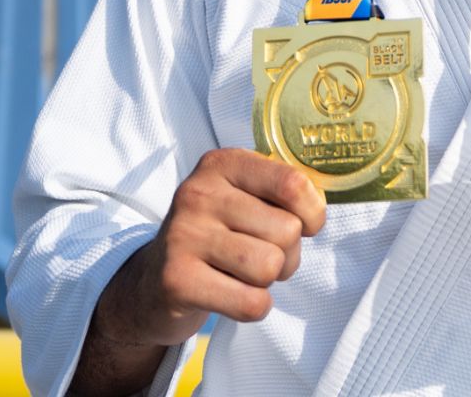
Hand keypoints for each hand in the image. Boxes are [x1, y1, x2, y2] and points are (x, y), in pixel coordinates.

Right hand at [96, 149, 325, 349]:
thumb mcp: (245, 197)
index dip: (313, 212)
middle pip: (287, 230)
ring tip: (246, 273)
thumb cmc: (218, 233)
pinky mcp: (176, 280)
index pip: (292, 183)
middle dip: (288, 252)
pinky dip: (254, 306)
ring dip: (269, 280)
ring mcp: (184, 235)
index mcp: (223, 163)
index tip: (306, 224)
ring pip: (270, 266)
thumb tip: (318, 211)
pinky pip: (250, 302)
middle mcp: (199, 192)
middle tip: (264, 254)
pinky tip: (233, 295)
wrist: (152, 282)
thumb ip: (284, 193)